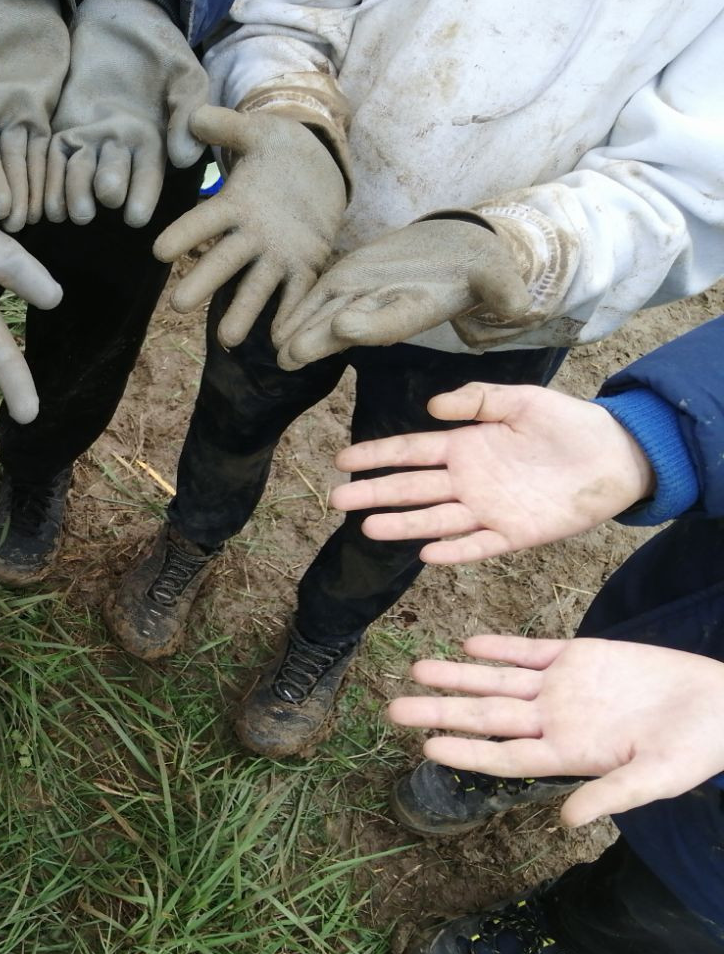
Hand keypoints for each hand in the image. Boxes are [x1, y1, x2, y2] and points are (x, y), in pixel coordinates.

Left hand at [46, 0, 206, 228]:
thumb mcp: (185, 77)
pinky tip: (48, 200)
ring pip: (78, 181)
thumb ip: (187, 114)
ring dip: (75, 197)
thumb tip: (183, 159)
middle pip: (110, 185)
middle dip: (106, 192)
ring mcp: (89, 143)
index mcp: (151, 147)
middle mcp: (119, 152)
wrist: (123, 21)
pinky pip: (53, 162)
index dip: (141, 201)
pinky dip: (50, 183)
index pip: (146, 183)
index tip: (135, 216)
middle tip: (104, 192)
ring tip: (74, 208)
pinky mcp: (62, 130)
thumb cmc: (161, 51)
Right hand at [153, 105, 345, 347]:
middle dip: (203, 282)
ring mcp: (276, 253)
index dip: (184, 235)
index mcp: (235, 205)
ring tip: (227, 339)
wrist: (317, 169)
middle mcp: (250, 236)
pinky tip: (285, 339)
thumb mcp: (259, 133)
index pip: (204, 222)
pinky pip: (298, 291)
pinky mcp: (305, 263)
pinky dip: (291, 314)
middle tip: (178, 304)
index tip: (159, 251)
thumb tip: (193, 116)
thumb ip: (228, 127)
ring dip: (242, 312)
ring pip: (256, 286)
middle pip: (223, 261)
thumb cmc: (280, 150)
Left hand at [274, 219, 530, 368]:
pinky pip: (315, 298)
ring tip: (274, 343)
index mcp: (411, 311)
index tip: (344, 326)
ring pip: (323, 316)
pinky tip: (272, 325)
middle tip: (289, 353)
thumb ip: (503, 289)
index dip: (366, 324)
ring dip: (298, 330)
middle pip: (344, 328)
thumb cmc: (478, 268)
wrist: (455, 251)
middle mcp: (380, 312)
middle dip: (316, 340)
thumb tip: (523, 305)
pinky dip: (296, 309)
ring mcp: (358, 298)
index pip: (387, 322)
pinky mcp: (344, 281)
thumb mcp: (496, 275)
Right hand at [330, 383, 653, 563]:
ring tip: (367, 528)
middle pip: (412, 488)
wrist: (616, 456)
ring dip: (402, 524)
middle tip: (337, 499)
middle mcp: (468, 481)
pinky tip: (427, 554)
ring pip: (435, 520)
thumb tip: (432, 406)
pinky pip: (477, 546)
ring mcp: (488, 510)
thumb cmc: (568, 425)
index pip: (411, 452)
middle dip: (375, 492)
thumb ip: (479, 399)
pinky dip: (454, 551)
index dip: (377, 456)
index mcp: (466, 447)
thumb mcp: (523, 400)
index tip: (342, 461)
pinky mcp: (514, 535)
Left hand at [389, 636, 723, 826]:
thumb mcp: (658, 776)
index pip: (505, 755)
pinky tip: (469, 644)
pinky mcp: (580, 655)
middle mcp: (555, 721)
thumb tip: (568, 821)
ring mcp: (564, 688)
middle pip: (487, 716)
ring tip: (418, 669)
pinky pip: (530, 651)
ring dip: (459, 675)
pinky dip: (501, 647)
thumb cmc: (697, 748)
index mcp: (569, 754)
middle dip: (441, 710)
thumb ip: (612, 795)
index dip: (466, 751)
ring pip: (498, 681)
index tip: (427, 746)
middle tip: (393, 708)